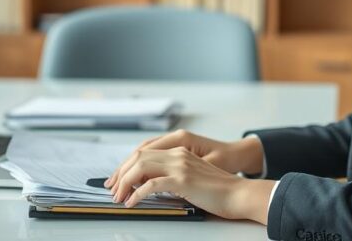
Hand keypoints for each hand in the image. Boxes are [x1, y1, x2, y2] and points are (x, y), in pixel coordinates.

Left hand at [104, 129, 263, 190]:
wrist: (239, 194)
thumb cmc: (219, 190)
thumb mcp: (192, 177)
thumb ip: (173, 175)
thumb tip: (149, 184)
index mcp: (180, 150)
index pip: (144, 151)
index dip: (126, 165)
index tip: (117, 179)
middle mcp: (178, 153)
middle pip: (138, 156)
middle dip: (120, 173)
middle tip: (112, 189)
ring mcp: (180, 165)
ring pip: (141, 167)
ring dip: (125, 182)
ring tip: (119, 197)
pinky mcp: (183, 180)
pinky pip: (151, 184)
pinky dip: (137, 193)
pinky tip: (132, 202)